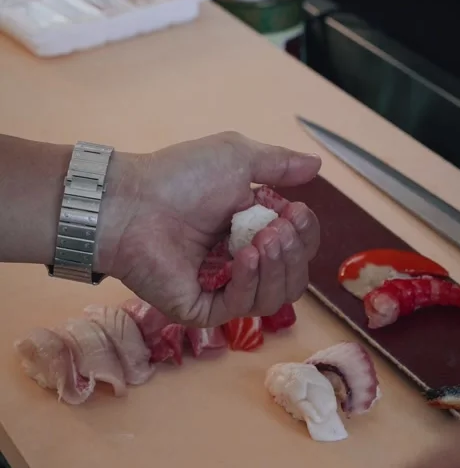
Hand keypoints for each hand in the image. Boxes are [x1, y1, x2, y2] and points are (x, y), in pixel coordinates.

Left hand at [98, 132, 320, 325]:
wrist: (133, 201)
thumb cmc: (179, 177)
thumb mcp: (239, 158)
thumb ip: (280, 164)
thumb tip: (317, 165)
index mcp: (251, 231)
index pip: (297, 249)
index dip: (305, 236)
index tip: (296, 213)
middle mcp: (240, 263)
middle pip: (293, 278)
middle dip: (294, 253)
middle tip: (277, 229)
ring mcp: (221, 289)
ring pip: (274, 298)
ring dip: (277, 268)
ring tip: (262, 240)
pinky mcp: (201, 309)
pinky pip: (241, 308)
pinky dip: (250, 282)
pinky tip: (245, 258)